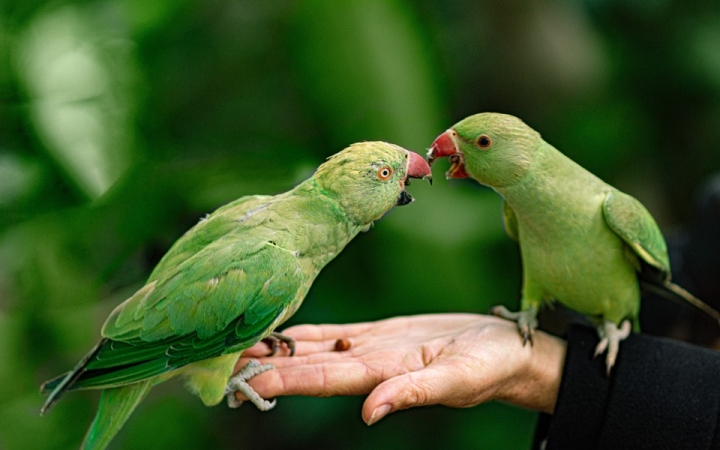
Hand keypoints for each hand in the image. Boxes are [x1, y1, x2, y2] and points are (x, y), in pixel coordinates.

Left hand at [236, 314, 565, 424]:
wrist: (507, 350)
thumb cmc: (491, 366)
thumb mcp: (458, 380)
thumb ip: (414, 394)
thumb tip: (370, 413)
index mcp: (382, 375)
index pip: (321, 378)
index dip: (282, 380)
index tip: (242, 381)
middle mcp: (367, 364)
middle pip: (306, 365)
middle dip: (264, 364)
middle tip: (218, 360)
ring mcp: (371, 349)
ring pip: (314, 349)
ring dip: (276, 348)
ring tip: (236, 343)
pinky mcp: (380, 334)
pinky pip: (334, 333)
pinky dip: (304, 333)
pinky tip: (279, 331)